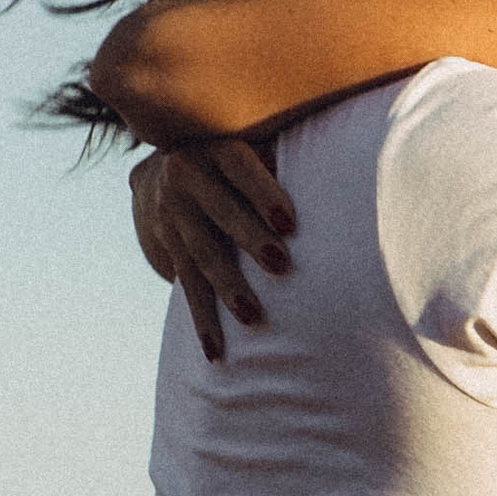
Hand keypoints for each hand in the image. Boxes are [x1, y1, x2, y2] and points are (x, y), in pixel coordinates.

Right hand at [127, 140, 295, 362]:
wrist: (166, 166)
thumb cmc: (238, 159)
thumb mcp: (252, 144)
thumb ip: (279, 156)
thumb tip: (330, 169)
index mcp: (214, 148)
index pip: (239, 167)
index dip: (263, 191)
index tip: (289, 221)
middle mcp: (186, 176)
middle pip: (221, 212)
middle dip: (250, 239)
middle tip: (281, 266)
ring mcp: (172, 214)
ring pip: (203, 254)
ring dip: (228, 287)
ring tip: (252, 316)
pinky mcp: (168, 248)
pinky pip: (188, 286)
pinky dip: (203, 321)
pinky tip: (216, 351)